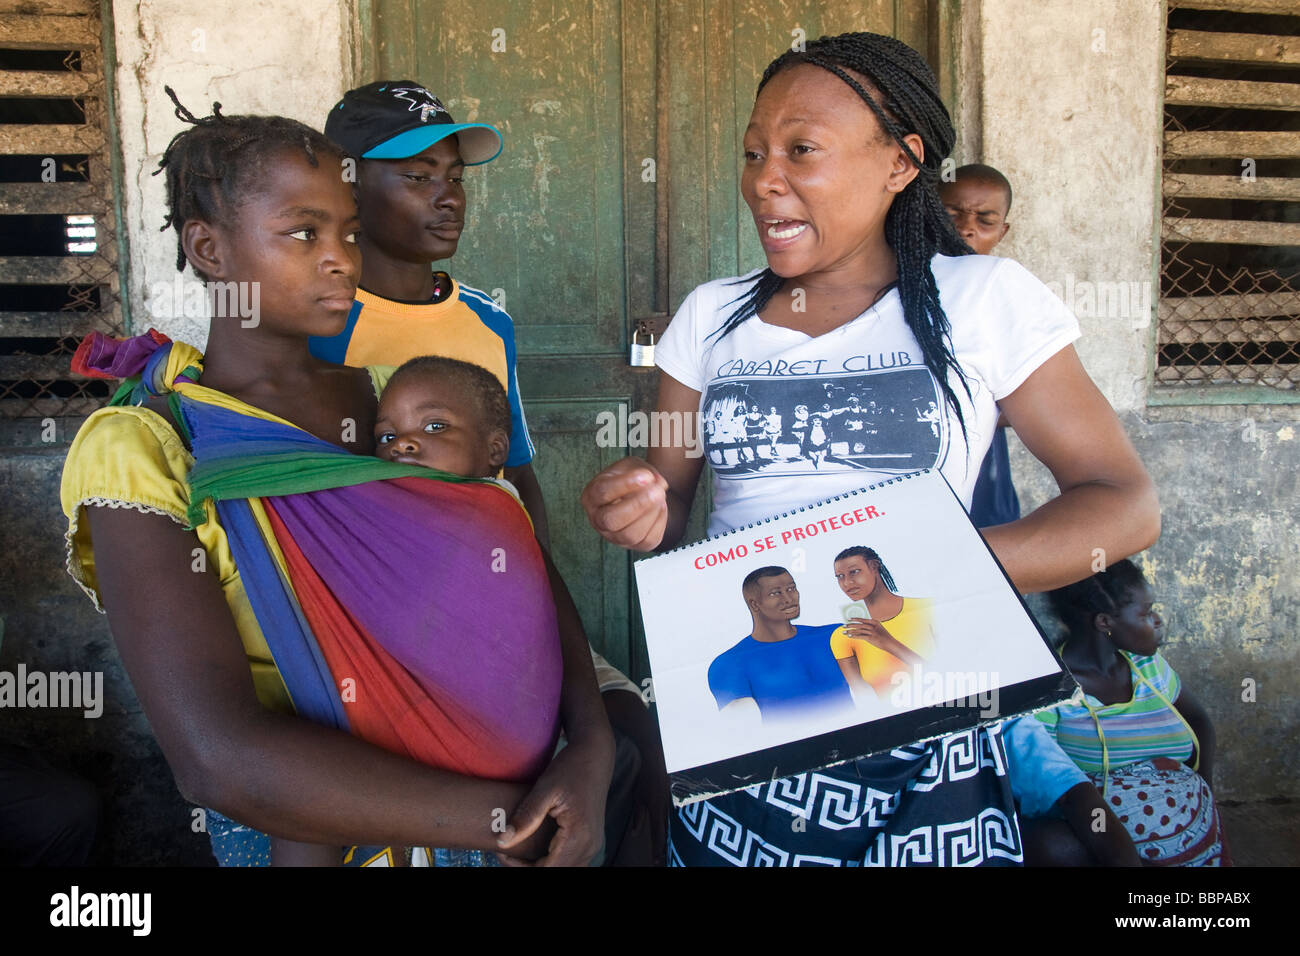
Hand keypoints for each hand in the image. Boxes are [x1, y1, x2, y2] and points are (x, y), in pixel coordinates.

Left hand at [495, 737, 613, 866]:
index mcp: (579, 836)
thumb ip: (526, 817)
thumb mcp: (545, 788)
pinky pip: (568, 861)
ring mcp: (592, 845)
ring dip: (540, 866)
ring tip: (517, 850)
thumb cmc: (571, 767)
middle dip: (529, 867)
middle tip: (506, 851)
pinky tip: (533, 847)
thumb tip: (502, 842)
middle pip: (555, 872)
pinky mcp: (589, 840)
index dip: (520, 867)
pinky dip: (549, 860)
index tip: (501, 852)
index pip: (548, 870)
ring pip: (563, 869)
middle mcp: (590, 846)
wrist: (595, 755)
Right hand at [581, 457, 668, 550]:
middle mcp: (598, 520)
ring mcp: (614, 536)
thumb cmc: (631, 480)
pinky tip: (661, 507)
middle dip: (637, 505)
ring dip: (651, 514)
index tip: (646, 476)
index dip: (625, 484)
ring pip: (630, 534)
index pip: (602, 492)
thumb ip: (643, 471)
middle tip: (657, 491)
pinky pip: (647, 540)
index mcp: (591, 496)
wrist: (641, 495)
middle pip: (610, 520)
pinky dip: (659, 522)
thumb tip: (658, 483)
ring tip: (661, 494)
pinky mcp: (634, 546)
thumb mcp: (632, 466)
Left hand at [843, 618, 921, 666]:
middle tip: (844, 626)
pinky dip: (854, 636)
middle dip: (850, 625)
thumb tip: (859, 626)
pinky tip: (849, 636)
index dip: (855, 619)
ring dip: (850, 631)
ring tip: (844, 632)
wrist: (890, 643)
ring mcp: (872, 632)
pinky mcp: (871, 638)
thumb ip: (870, 626)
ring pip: (858, 630)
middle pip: (859, 624)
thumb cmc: (884, 636)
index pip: (863, 619)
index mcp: (875, 622)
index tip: (849, 619)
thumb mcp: (878, 628)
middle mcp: (873, 626)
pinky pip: (860, 636)